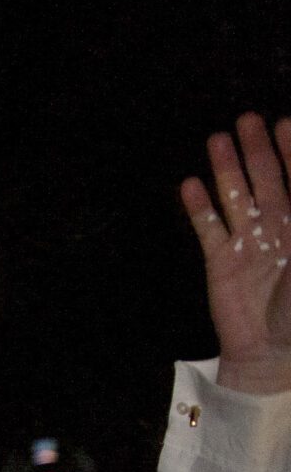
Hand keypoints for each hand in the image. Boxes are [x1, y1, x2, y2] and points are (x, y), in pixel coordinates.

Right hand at [182, 113, 290, 396]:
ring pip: (236, 196)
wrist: (272, 352)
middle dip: (258, 148)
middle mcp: (278, 227)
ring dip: (227, 168)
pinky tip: (190, 183)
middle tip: (248, 119)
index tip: (285, 121)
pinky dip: (199, 206)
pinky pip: (208, 227)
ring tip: (217, 138)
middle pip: (266, 178)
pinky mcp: (221, 262)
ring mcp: (247, 243)